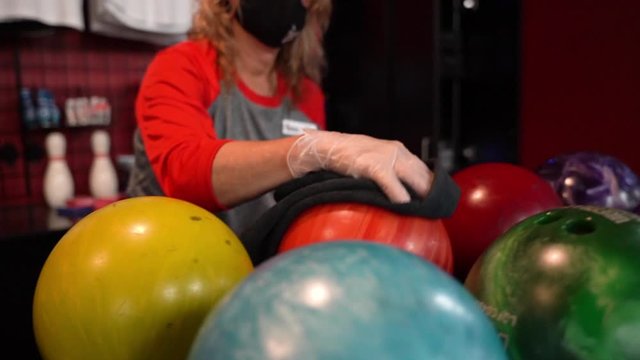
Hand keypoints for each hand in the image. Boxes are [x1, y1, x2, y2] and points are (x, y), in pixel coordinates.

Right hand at [286, 130, 431, 202]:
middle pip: (423, 175)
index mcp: (399, 150)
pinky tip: (404, 206)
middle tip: (436, 210)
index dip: (431, 186)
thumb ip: (390, 170)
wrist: (327, 147)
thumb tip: (405, 192)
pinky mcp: (374, 165)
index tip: (436, 201)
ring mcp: (387, 157)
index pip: (424, 169)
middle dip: (431, 193)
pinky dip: (400, 196)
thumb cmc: (348, 157)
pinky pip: (393, 184)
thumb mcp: (374, 158)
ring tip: (426, 211)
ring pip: (413, 178)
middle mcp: (397, 151)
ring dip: (421, 196)